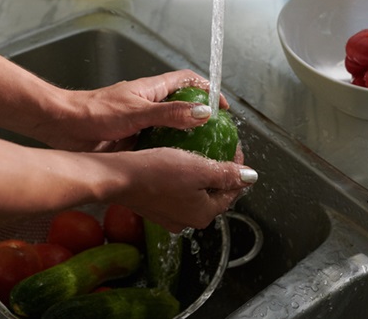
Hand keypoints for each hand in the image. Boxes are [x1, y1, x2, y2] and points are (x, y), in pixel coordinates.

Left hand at [32, 69, 228, 151]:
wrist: (64, 127)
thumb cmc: (94, 113)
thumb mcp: (137, 113)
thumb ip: (170, 114)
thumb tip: (203, 113)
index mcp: (151, 90)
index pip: (187, 82)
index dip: (207, 90)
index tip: (222, 107)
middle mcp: (148, 105)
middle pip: (182, 107)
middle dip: (202, 119)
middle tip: (218, 138)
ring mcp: (140, 123)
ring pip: (170, 129)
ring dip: (185, 140)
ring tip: (204, 156)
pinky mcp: (132, 141)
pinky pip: (156, 145)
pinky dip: (168, 153)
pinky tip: (176, 168)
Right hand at [109, 148, 256, 232]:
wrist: (117, 178)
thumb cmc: (156, 172)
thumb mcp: (199, 168)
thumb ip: (227, 174)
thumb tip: (251, 177)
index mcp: (204, 214)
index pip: (232, 191)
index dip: (238, 168)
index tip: (234, 147)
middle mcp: (188, 220)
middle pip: (214, 193)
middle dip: (220, 172)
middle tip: (218, 148)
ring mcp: (170, 216)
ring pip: (194, 192)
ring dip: (200, 174)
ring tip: (197, 152)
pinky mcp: (154, 208)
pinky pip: (176, 192)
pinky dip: (182, 178)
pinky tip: (176, 161)